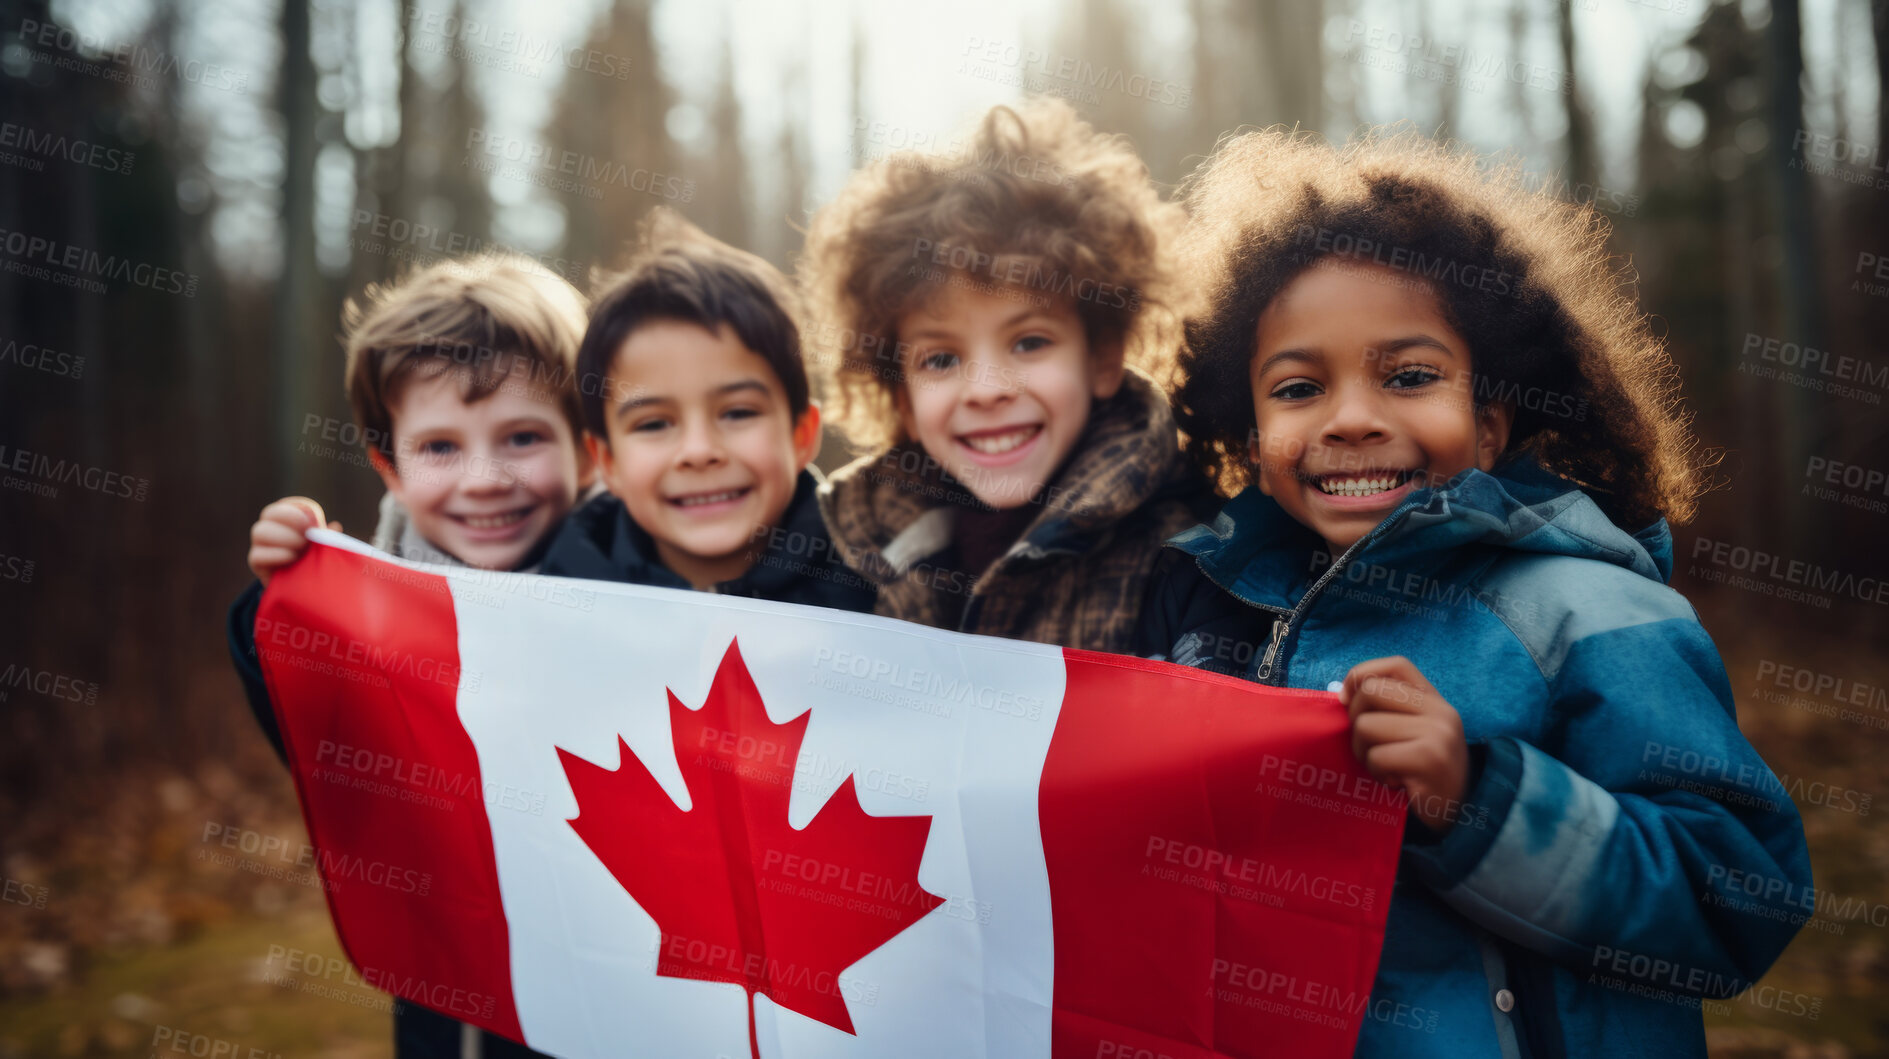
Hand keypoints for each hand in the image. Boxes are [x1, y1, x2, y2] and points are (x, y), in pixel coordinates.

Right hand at [247, 497, 339, 583]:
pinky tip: (292, 558)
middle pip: (270, 513)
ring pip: (259, 531)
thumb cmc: (315, 562)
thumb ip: (328, 538)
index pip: (289, 504)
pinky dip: (276, 555)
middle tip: (308, 535)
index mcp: (288, 517)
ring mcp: (260, 544)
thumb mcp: (325, 548)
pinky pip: (257, 555)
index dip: (302, 510)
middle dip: (291, 520)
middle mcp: (270, 526)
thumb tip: (335, 526)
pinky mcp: (256, 562)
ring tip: (302, 548)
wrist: (300, 589)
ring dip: (284, 537)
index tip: (315, 523)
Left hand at [1339, 656, 1469, 834]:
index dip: (1362, 674)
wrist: (1458, 817)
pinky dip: (1377, 773)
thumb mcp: (1410, 734)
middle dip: (1356, 720)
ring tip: (1387, 769)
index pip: (1396, 665)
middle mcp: (1441, 711)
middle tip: (1370, 747)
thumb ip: (1386, 710)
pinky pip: (1376, 757)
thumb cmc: (1421, 776)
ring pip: (1366, 726)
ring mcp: (1438, 734)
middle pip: (1371, 692)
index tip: (1345, 700)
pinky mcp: (1429, 759)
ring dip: (1365, 753)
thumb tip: (1340, 695)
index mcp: (1434, 700)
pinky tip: (1396, 783)